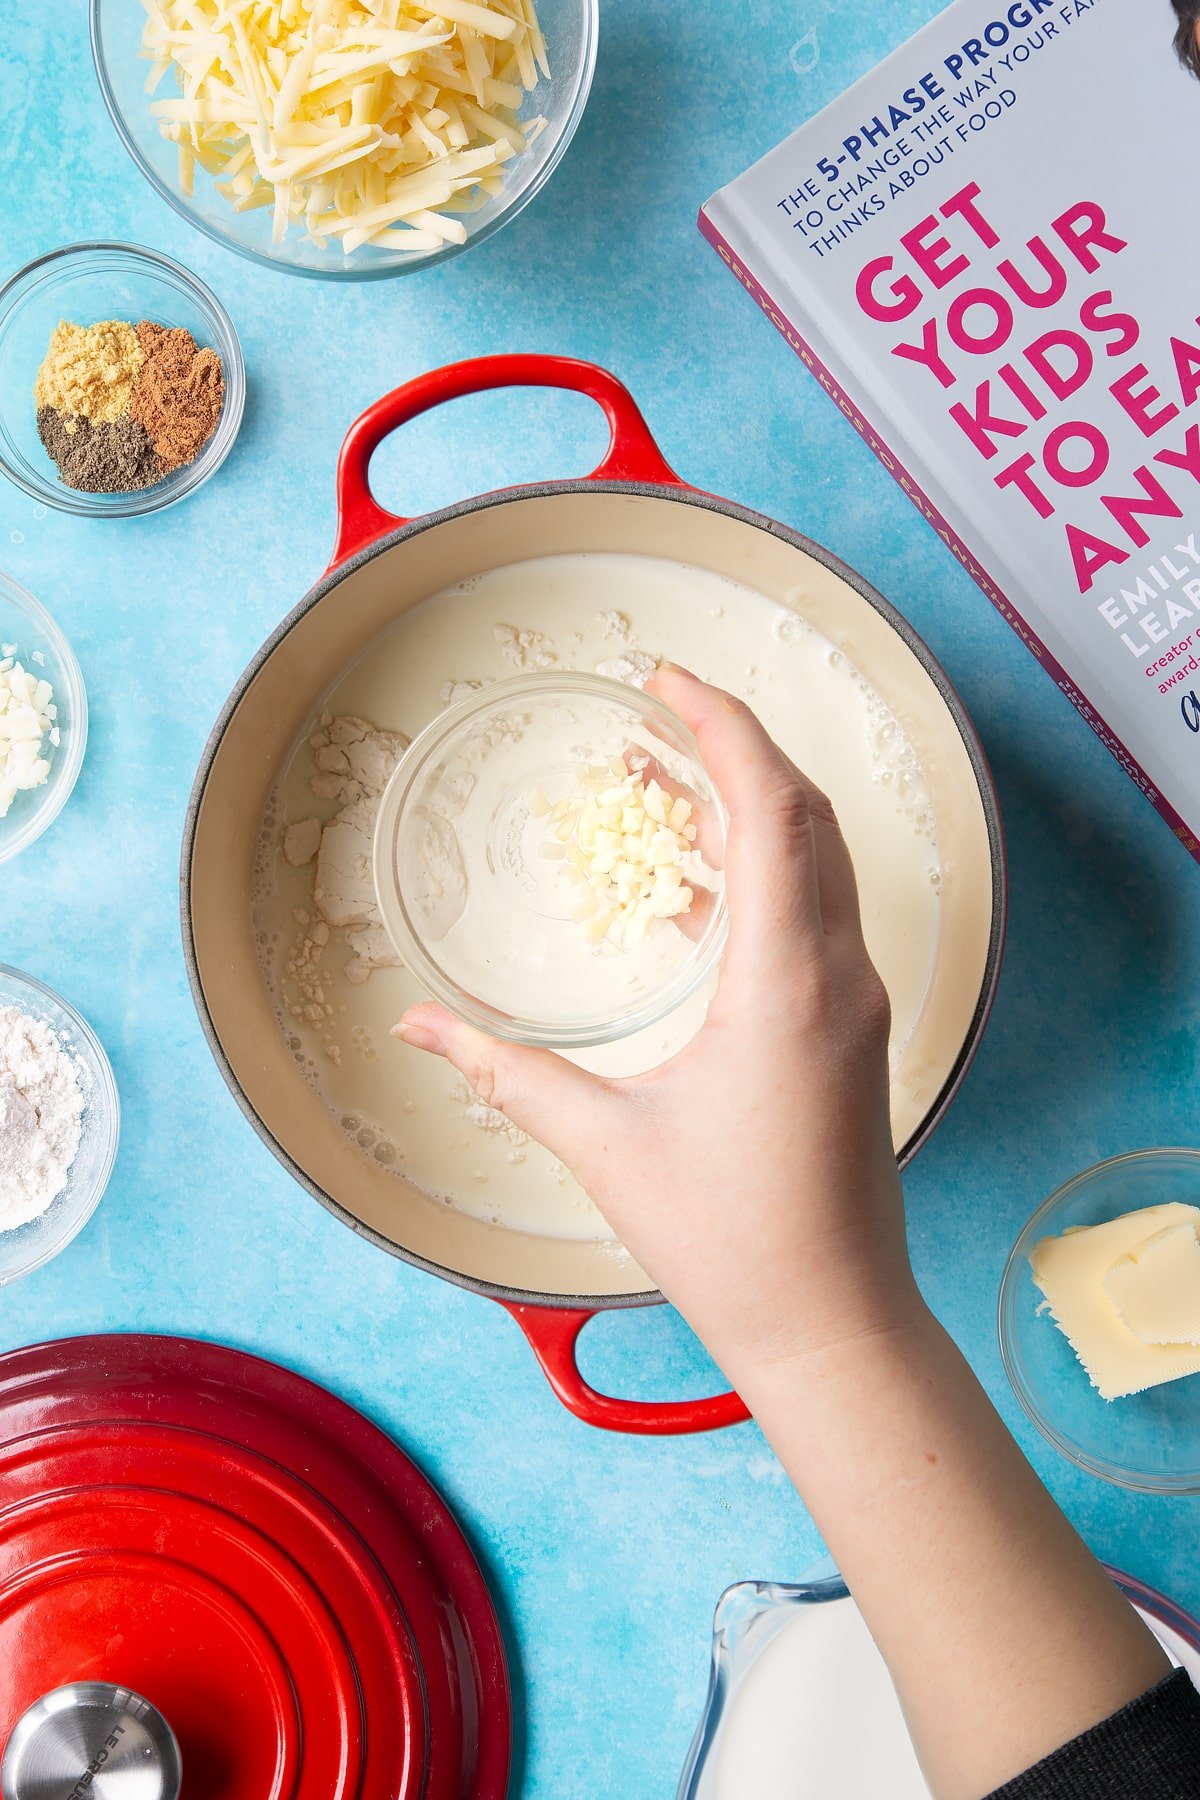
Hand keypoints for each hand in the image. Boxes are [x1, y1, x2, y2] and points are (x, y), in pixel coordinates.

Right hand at [394, 667, 921, 1381]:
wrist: (833, 1321)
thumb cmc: (731, 1241)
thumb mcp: (606, 1146)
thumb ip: (506, 1074)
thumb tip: (417, 1026)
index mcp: (785, 983)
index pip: (772, 809)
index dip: (724, 728)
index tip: (668, 681)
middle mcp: (836, 976)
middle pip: (806, 815)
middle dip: (736, 749)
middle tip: (660, 714)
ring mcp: (853, 1002)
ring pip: (817, 862)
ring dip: (751, 806)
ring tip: (665, 784)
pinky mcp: (849, 1031)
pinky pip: (813, 915)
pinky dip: (762, 872)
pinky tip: (692, 886)